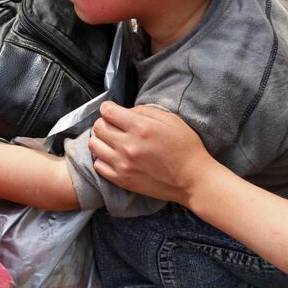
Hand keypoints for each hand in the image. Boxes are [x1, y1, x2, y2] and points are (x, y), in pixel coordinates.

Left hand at [88, 102, 213, 205]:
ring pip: (94, 145)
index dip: (108, 108)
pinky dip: (102, 158)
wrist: (193, 179)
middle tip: (114, 125)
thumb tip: (125, 111)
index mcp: (141, 127)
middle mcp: (128, 145)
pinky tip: (114, 156)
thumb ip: (145, 111)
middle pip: (98, 127)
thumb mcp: (170, 119)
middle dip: (104, 122)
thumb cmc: (185, 147)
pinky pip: (98, 165)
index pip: (107, 111)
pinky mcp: (122, 180)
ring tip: (112, 141)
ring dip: (100, 139)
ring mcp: (123, 164)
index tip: (113, 110)